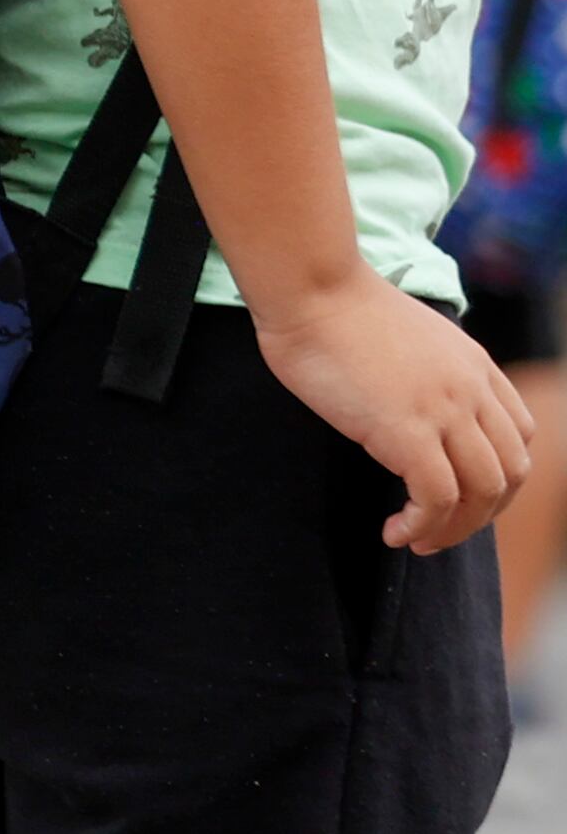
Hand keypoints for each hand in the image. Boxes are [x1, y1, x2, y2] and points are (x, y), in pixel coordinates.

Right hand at [255, 274, 536, 551]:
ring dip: (453, 529)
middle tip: (437, 533)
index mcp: (475, 367)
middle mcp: (473, 390)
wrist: (314, 291)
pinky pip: (436, 496)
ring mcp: (445, 410)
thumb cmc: (336, 312)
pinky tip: (394, 532)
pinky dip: (421, 524)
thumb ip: (422, 373)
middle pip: (510, 472)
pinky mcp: (407, 430)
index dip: (497, 480)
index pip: (519, 437)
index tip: (457, 498)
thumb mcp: (404, 341)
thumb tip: (404, 405)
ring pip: (482, 491)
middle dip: (480, 516)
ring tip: (416, 541)